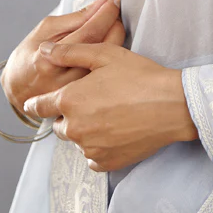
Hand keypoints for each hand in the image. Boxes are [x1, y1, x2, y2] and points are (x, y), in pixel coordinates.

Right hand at [0, 0, 125, 118]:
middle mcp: (63, 79)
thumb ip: (76, 18)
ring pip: (108, 63)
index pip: (88, 32)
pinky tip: (108, 46)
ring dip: (116, 39)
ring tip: (112, 27)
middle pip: (103, 49)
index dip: (105, 14)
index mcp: (49, 59)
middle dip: (115, 25)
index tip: (112, 0)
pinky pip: (105, 74)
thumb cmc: (29, 56)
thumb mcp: (45, 30)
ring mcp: (75, 92)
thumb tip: (101, 2)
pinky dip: (110, 56)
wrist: (18, 89)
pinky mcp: (82, 99)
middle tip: (114, 12)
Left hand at [22, 41, 198, 171]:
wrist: (172, 105)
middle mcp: (74, 128)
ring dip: (84, 130)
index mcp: (70, 100)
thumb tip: (44, 51)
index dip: (40, 102)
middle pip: (59, 124)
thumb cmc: (140, 76)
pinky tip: (115, 132)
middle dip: (69, 114)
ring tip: (108, 115)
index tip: (41, 102)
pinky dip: (98, 147)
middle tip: (92, 102)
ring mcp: (89, 148)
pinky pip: (91, 157)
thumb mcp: (105, 55)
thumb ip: (70, 52)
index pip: (39, 106)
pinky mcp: (105, 162)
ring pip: (76, 140)